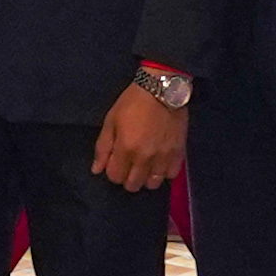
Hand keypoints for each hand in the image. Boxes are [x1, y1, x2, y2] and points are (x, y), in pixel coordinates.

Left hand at [88, 79, 188, 194]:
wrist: (162, 90)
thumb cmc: (132, 102)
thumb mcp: (111, 121)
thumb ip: (103, 147)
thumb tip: (96, 170)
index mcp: (126, 149)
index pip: (115, 177)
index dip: (113, 171)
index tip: (115, 161)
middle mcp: (145, 158)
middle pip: (133, 185)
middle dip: (127, 177)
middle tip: (129, 163)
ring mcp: (164, 157)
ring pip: (153, 184)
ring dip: (146, 177)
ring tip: (145, 165)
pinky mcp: (179, 153)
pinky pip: (171, 175)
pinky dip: (164, 172)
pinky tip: (159, 162)